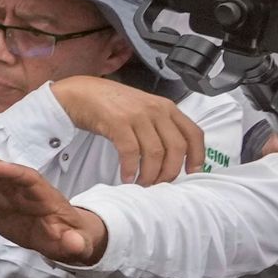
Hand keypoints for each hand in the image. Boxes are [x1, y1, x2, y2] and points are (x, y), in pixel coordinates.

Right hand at [0, 148, 109, 264]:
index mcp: (44, 195)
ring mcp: (6, 196)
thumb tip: (74, 243)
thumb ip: (76, 242)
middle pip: (4, 174)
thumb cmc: (71, 236)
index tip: (0, 168)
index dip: (15, 173)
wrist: (60, 236)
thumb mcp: (79, 242)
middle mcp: (22, 190)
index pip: (30, 179)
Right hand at [46, 76, 208, 184]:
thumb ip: (160, 126)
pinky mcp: (118, 122)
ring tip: (141, 183)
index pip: (193, 133)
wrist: (81, 94)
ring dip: (149, 174)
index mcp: (167, 107)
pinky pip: (131, 152)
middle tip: (159, 183)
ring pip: (155, 153)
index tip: (191, 173)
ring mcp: (137, 115)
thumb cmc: (111, 105)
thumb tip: (173, 157)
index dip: (197, 156)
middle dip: (170, 172)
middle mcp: (156, 110)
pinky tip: (126, 176)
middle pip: (176, 148)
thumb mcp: (144, 110)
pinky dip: (130, 168)